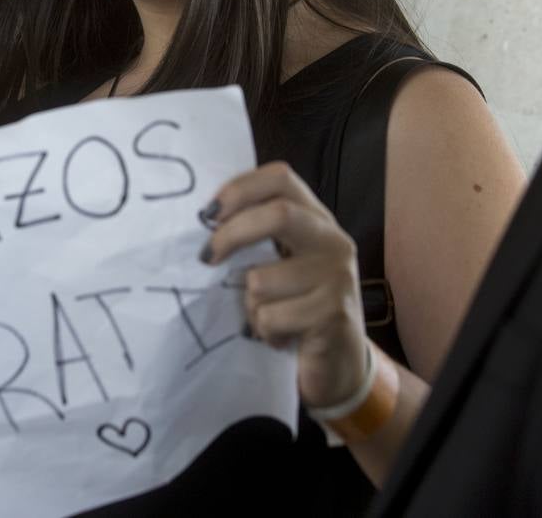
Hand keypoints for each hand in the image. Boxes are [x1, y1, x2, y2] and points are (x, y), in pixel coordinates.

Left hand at [200, 161, 367, 407]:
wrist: (339, 364)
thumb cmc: (296, 307)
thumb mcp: (279, 263)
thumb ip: (255, 237)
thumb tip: (202, 220)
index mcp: (315, 219)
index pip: (281, 178)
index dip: (240, 188)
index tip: (208, 213)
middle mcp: (332, 240)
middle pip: (278, 214)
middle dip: (231, 235)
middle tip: (206, 258)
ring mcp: (337, 276)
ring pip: (262, 280)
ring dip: (249, 306)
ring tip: (265, 317)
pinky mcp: (333, 314)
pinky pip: (271, 317)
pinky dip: (263, 331)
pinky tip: (280, 338)